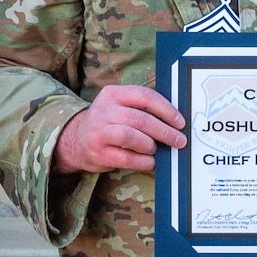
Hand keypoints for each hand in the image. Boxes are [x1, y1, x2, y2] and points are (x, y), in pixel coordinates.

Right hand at [55, 84, 186, 174]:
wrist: (76, 140)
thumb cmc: (108, 122)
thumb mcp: (120, 106)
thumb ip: (142, 109)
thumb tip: (175, 121)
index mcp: (113, 94)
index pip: (145, 96)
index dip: (166, 109)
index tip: (180, 122)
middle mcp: (104, 110)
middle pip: (140, 119)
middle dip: (164, 131)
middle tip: (179, 140)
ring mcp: (99, 132)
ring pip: (132, 137)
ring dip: (151, 145)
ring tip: (157, 149)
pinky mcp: (98, 152)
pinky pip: (126, 158)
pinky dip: (143, 161)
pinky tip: (150, 162)